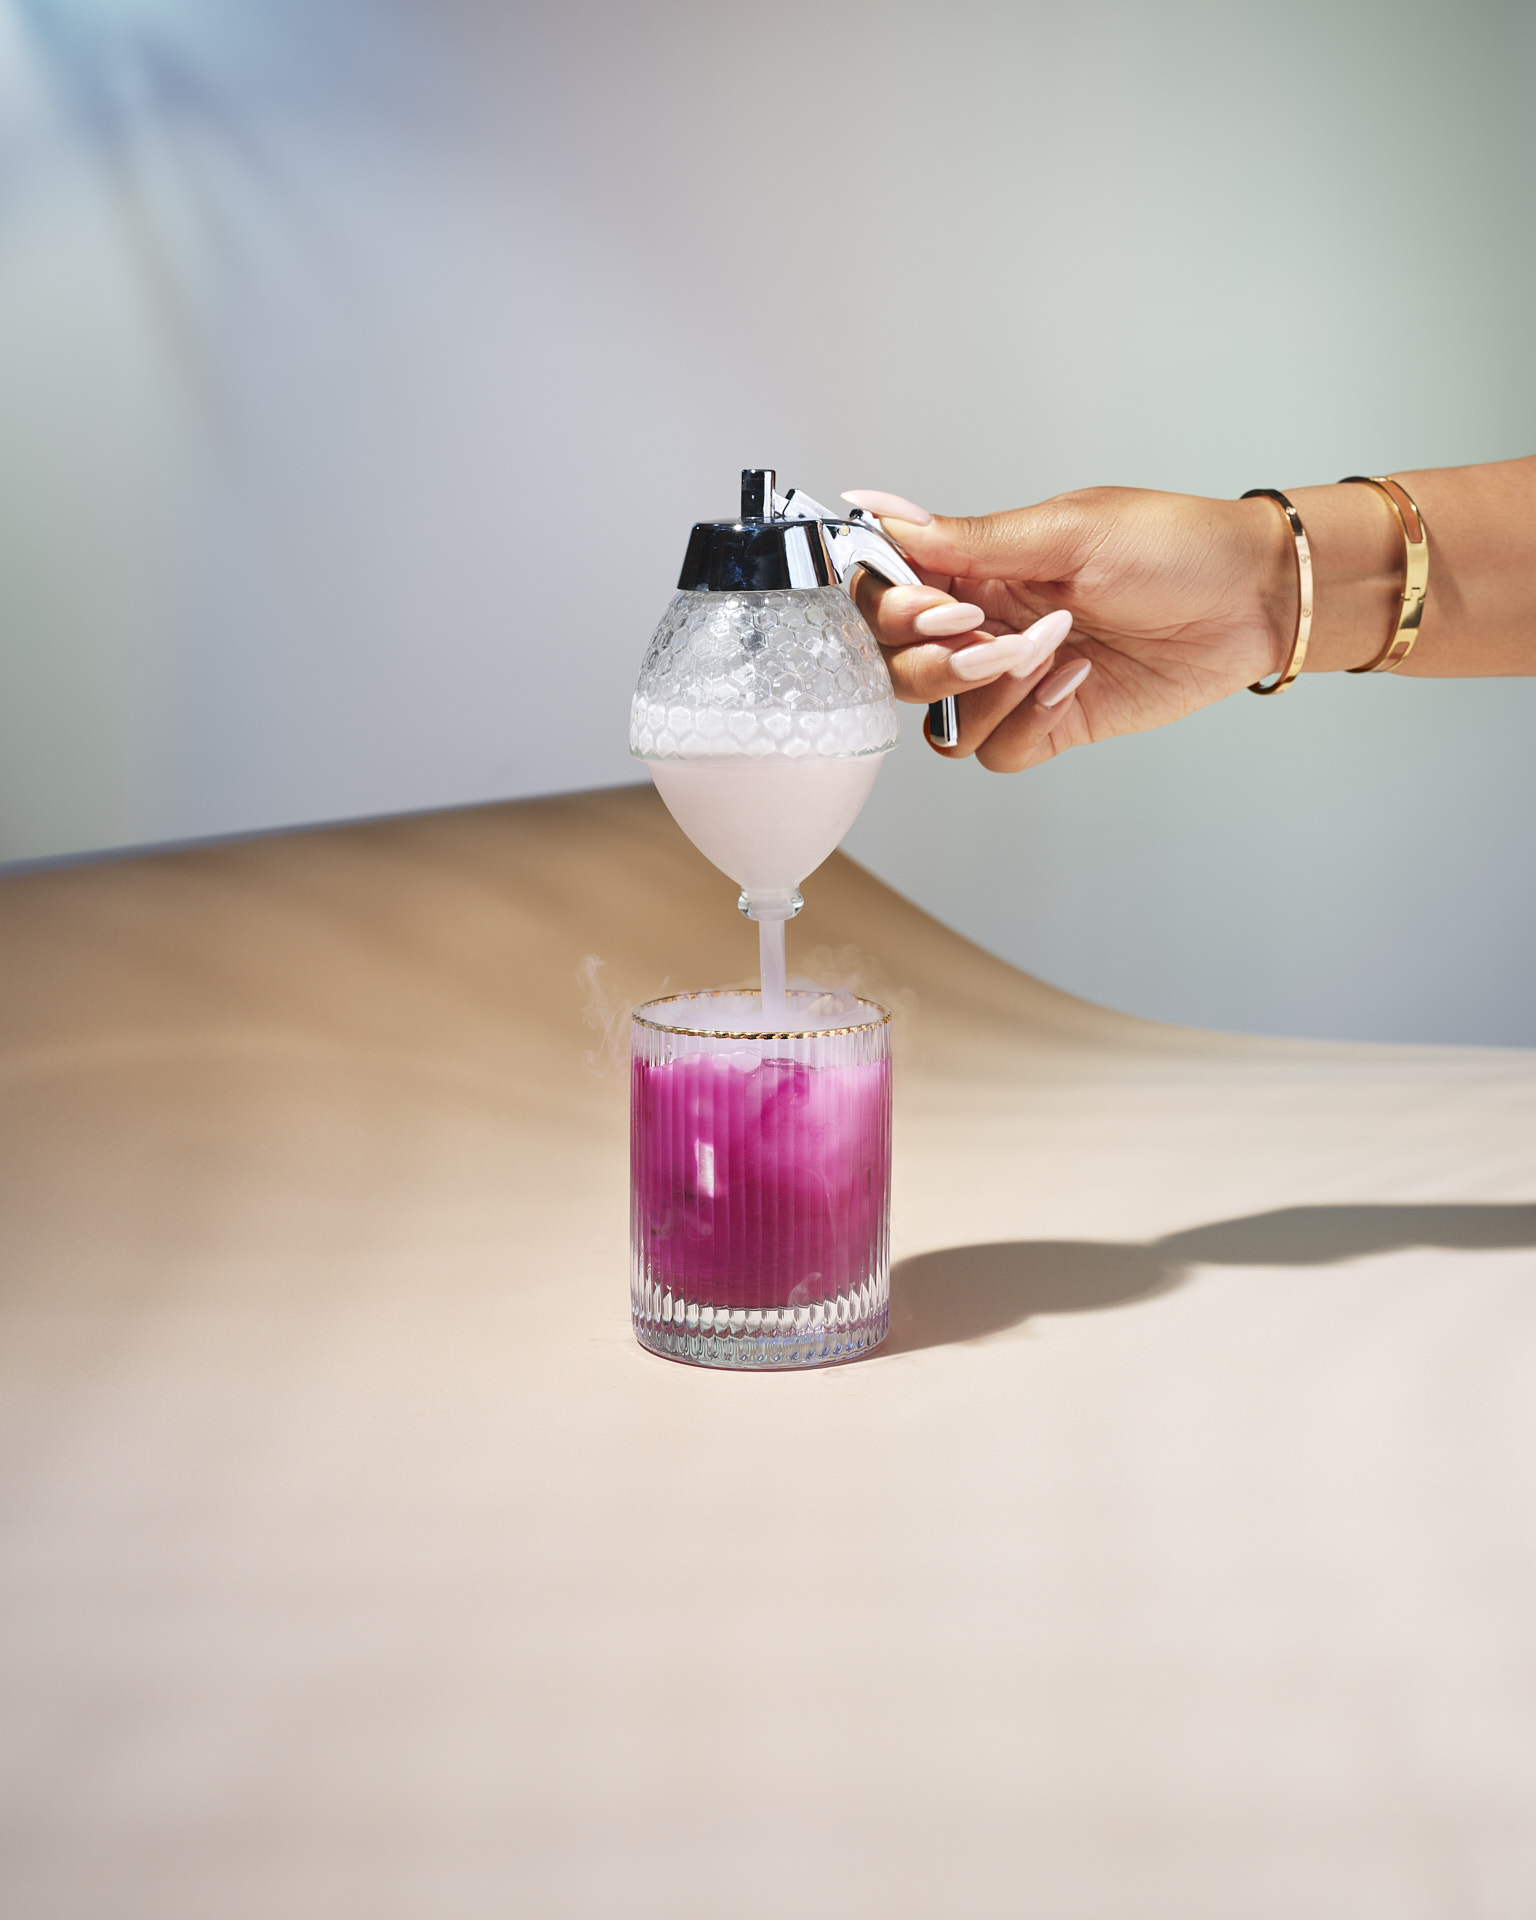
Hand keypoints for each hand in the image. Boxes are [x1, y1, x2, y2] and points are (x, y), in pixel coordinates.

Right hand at [843, 486, 1292, 770]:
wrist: (1252, 599)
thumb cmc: (1174, 547)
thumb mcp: (1067, 531)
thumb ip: (969, 539)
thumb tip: (878, 509)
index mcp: (974, 567)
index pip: (884, 596)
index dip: (890, 611)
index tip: (938, 606)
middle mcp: (983, 625)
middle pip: (897, 670)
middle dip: (935, 664)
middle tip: (993, 640)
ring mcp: (1013, 680)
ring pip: (941, 722)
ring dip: (986, 696)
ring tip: (1050, 654)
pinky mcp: (1049, 724)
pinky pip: (995, 752)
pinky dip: (1027, 723)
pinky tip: (1076, 681)